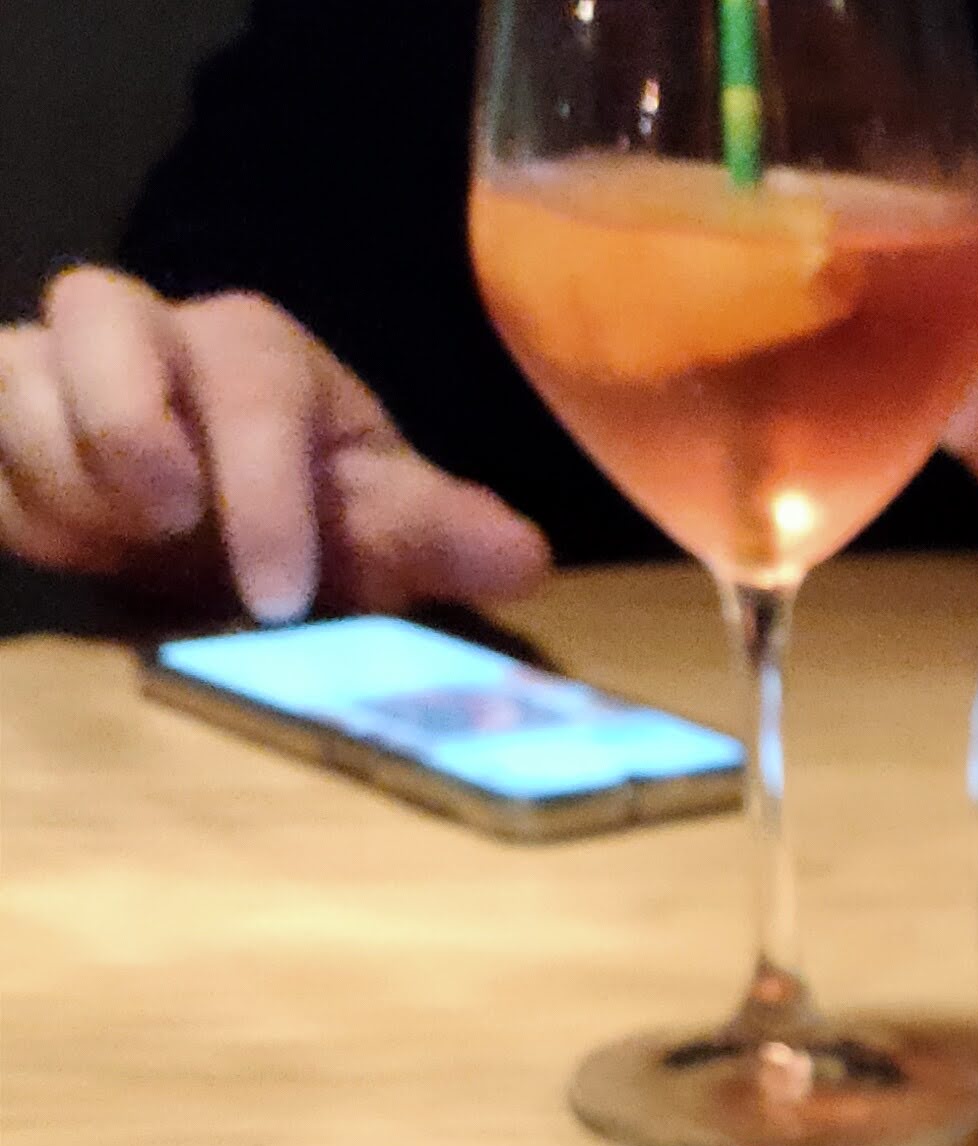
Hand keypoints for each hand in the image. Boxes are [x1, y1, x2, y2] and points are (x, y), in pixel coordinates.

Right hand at [0, 268, 547, 621]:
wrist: (210, 529)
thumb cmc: (304, 516)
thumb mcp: (374, 529)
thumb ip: (431, 536)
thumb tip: (518, 554)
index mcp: (256, 353)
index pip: (253, 380)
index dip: (263, 482)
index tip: (278, 592)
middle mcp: (148, 333)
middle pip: (100, 311)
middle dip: (125, 416)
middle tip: (164, 518)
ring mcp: (57, 369)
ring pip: (15, 371)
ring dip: (54, 467)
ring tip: (109, 548)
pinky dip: (5, 491)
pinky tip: (52, 547)